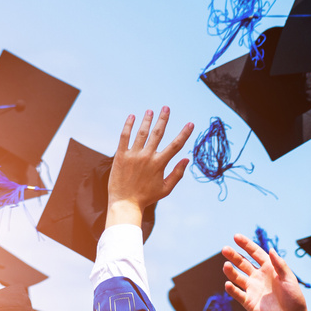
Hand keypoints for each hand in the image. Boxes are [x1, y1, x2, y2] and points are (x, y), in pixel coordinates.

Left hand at [105, 107, 192, 227]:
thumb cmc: (146, 197)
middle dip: (163, 119)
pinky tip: (131, 117)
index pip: (175, 145)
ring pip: (142, 133)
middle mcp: (147, 157)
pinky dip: (128, 126)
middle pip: (158, 134)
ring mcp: (133, 155)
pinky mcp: (120, 156)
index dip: (184, 133)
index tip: (190, 123)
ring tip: (150, 111)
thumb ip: (177, 174)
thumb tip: (187, 160)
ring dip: (147, 120)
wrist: (125, 203)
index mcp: (160, 164)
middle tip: (166, 107)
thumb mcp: (165, 188)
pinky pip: (124, 137)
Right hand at [223, 234, 310, 310]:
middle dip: (233, 255)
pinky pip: (237, 294)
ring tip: (226, 265)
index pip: (255, 253)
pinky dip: (232, 289)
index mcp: (268, 268)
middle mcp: (258, 276)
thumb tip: (271, 249)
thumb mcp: (290, 279)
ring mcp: (252, 288)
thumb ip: (280, 265)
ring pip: (237, 277)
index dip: (246, 244)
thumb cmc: (294, 298)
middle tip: (225, 249)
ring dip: (230, 271)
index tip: (236, 236)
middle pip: (242, 263)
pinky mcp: (248, 301)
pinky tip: (228, 284)